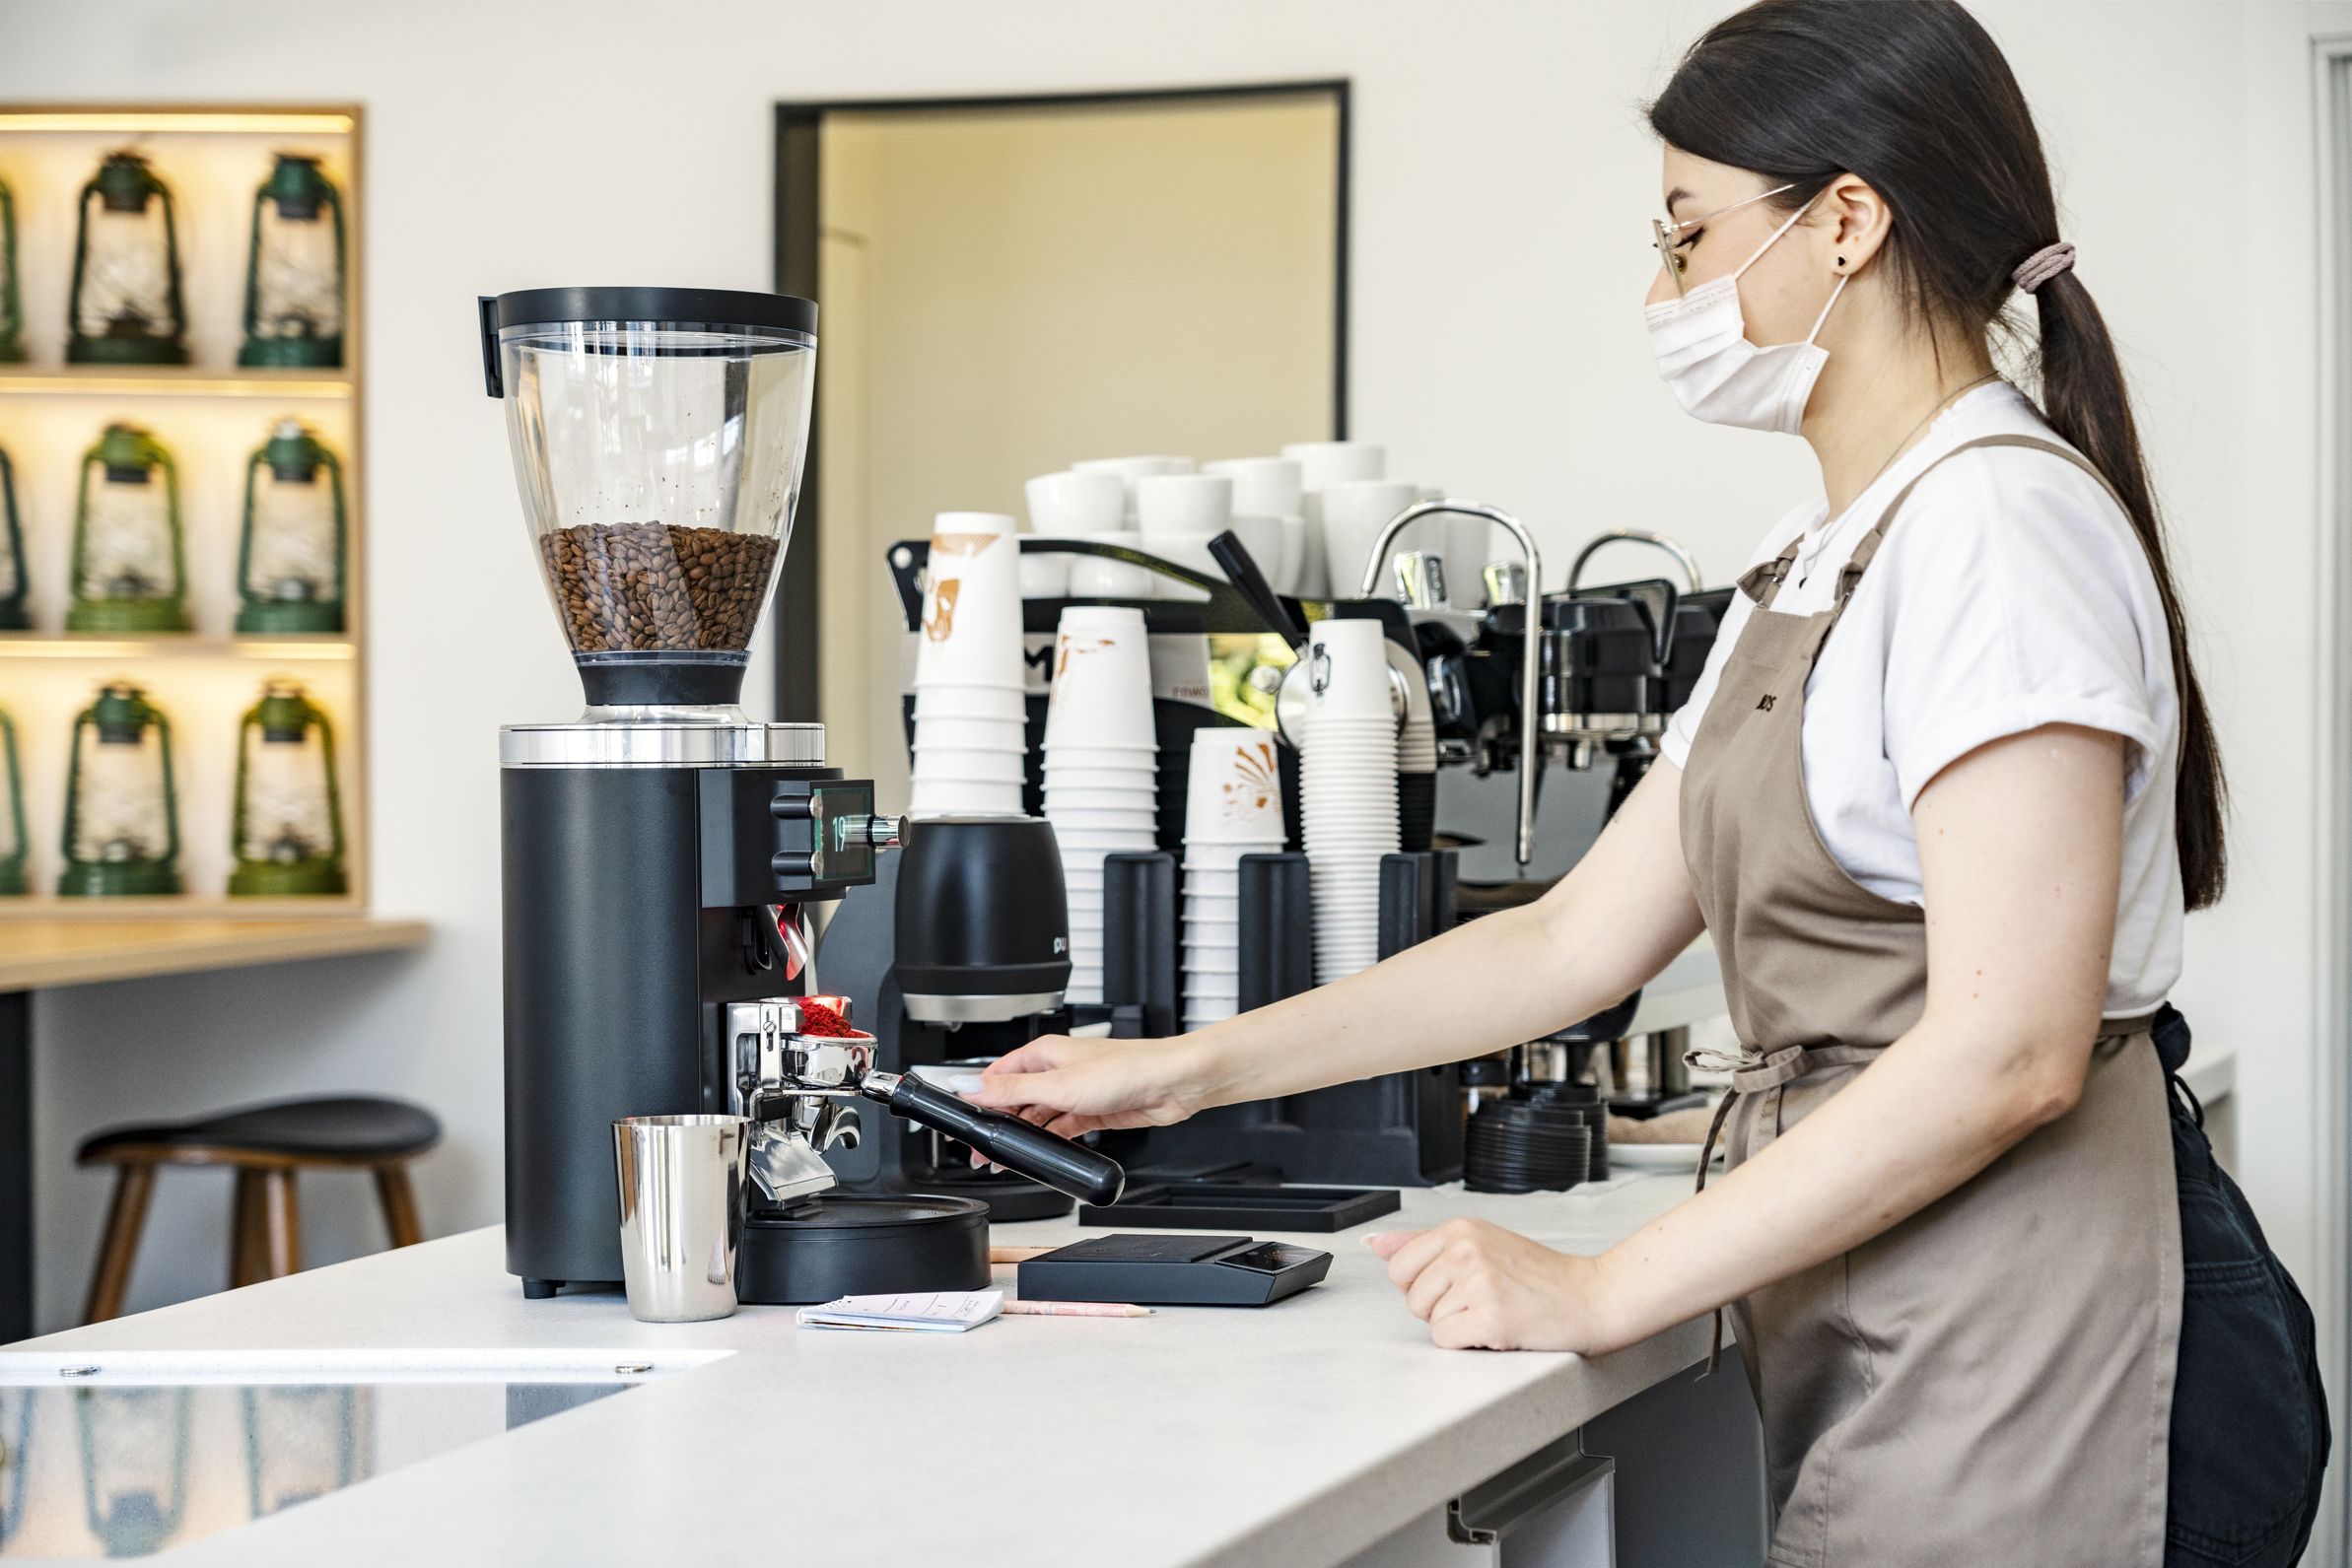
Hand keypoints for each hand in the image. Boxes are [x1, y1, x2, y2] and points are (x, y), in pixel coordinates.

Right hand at [966, 1034, 1222, 1140]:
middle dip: (1000, 1123)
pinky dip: (1051, 1140)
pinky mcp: (1092, 1111)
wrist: (1172, 1083)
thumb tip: (971, 1088)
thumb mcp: (1058, 1085)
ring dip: (1024, 1135)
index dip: (979, 1096)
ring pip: (1038, 1116)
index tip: (966, 1119)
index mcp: (1044, 1053)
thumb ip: (1012, 1091)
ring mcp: (1075, 1091)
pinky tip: (1042, 1152)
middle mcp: (1058, 1069)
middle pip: (1016, 1098)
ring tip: (1007, 1157)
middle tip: (984, 1149)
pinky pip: (1062, 1128)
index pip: (998, 1074)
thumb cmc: (1126, 1069)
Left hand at [1365, 1219, 1620, 1352]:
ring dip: (1460, 1327)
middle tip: (1483, 1300)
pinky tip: (1500, 1327)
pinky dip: (1471, 1343)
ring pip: (1431, 1322)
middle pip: (1412, 1298)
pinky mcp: (1491, 1315)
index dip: (1425, 1287)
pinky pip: (1448, 1341)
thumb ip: (1422, 1244)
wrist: (1593, 1298)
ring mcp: (1478, 1281)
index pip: (1398, 1268)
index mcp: (1460, 1229)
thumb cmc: (1540, 1277)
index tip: (1459, 1285)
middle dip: (1441, 1309)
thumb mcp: (1481, 1244)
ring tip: (1495, 1311)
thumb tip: (1375, 1242)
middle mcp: (1466, 1249)